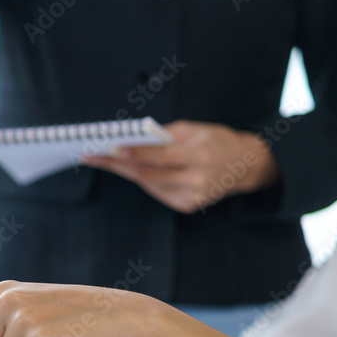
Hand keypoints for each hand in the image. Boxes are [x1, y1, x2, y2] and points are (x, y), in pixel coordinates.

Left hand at [82, 120, 280, 213]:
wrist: (245, 166)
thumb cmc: (216, 141)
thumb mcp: (196, 130)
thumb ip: (166, 135)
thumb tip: (133, 138)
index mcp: (200, 157)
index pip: (162, 156)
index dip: (137, 153)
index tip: (113, 147)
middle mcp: (196, 181)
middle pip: (148, 173)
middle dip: (117, 163)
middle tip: (92, 155)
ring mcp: (191, 197)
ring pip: (148, 184)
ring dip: (125, 171)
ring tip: (102, 158)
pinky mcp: (187, 206)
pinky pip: (157, 191)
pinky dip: (143, 179)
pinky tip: (130, 168)